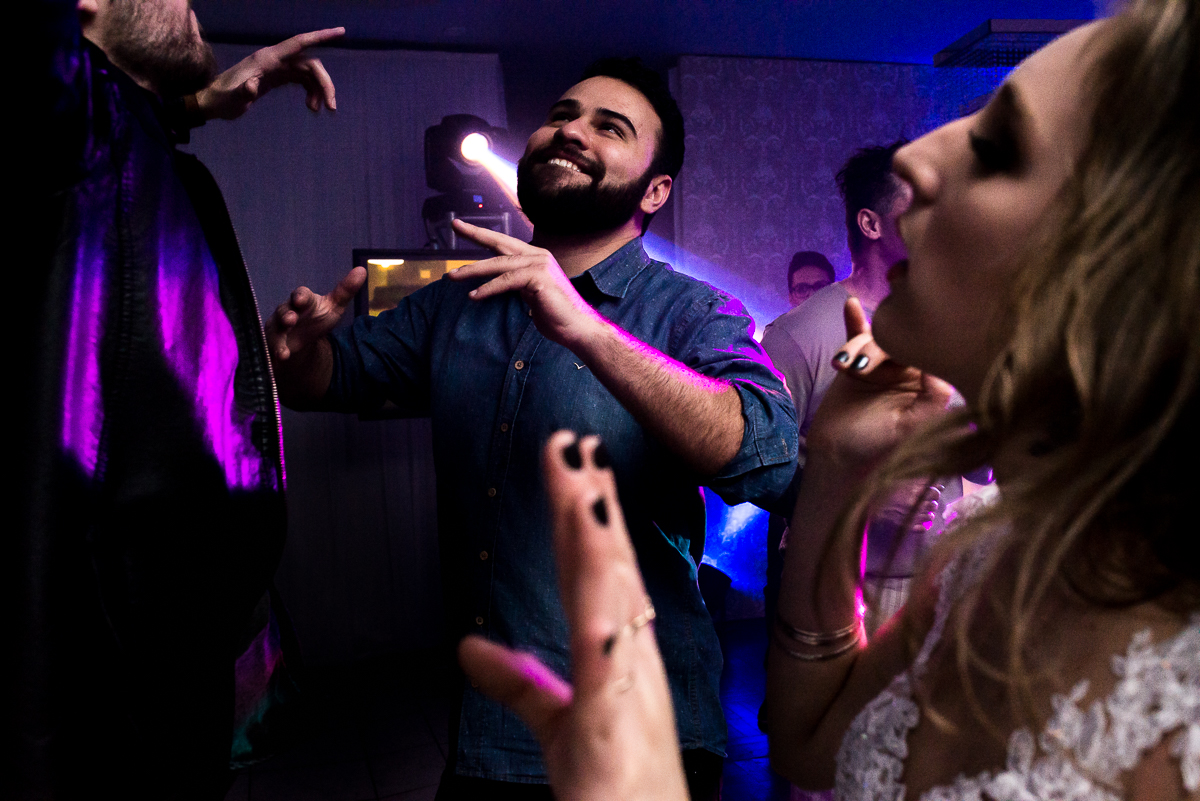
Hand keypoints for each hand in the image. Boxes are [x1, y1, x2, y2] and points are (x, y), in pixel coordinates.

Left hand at [194, 28, 344, 120]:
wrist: (213, 102)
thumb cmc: (222, 100)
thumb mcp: (232, 100)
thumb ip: (243, 93)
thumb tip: (252, 87)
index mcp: (267, 59)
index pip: (299, 43)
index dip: (321, 36)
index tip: (341, 32)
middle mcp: (275, 59)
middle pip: (310, 63)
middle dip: (324, 83)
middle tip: (332, 108)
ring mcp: (277, 68)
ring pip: (308, 72)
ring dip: (319, 90)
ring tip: (319, 111)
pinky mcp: (277, 77)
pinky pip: (302, 79)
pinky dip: (311, 91)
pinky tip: (311, 106)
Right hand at [266, 267, 364, 363]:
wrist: (302, 340)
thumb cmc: (317, 318)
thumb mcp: (334, 306)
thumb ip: (345, 290)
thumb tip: (361, 270)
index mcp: (303, 300)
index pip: (301, 295)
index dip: (300, 297)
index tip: (301, 300)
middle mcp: (287, 311)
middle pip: (284, 311)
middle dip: (286, 315)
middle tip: (291, 319)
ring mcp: (278, 328)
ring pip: (276, 330)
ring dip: (279, 337)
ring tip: (284, 346)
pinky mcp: (274, 343)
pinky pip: (274, 346)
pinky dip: (278, 351)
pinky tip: (283, 356)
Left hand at [447, 219, 605, 349]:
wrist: (576, 328)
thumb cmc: (554, 315)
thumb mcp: (530, 293)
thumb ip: (517, 283)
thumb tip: (498, 281)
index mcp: (536, 257)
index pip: (505, 242)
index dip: (483, 234)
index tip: (462, 226)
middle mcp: (538, 256)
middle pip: (500, 242)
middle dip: (476, 234)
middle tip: (455, 225)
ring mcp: (540, 265)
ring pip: (499, 263)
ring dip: (473, 270)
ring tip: (453, 276)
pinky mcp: (539, 278)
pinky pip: (507, 281)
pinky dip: (489, 288)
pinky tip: (474, 296)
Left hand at [458, 433, 688, 800]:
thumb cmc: (615, 783)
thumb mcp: (556, 721)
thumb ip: (516, 680)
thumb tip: (468, 645)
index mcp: (622, 649)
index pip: (600, 568)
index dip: (587, 514)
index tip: (577, 466)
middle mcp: (634, 651)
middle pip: (608, 563)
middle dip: (591, 500)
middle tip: (573, 442)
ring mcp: (629, 675)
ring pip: (611, 589)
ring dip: (595, 527)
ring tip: (580, 475)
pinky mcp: (614, 707)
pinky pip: (605, 640)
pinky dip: (599, 589)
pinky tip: (593, 551)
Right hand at [808, 298, 953, 477]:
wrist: (837, 458)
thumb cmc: (877, 448)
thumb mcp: (913, 426)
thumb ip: (935, 394)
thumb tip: (942, 357)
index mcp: (929, 385)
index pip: (928, 351)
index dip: (915, 342)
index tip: (901, 343)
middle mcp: (909, 371)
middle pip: (898, 341)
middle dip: (876, 349)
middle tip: (859, 370)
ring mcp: (882, 366)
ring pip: (874, 339)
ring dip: (857, 348)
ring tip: (843, 367)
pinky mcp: (857, 364)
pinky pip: (856, 336)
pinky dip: (853, 320)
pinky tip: (849, 304)